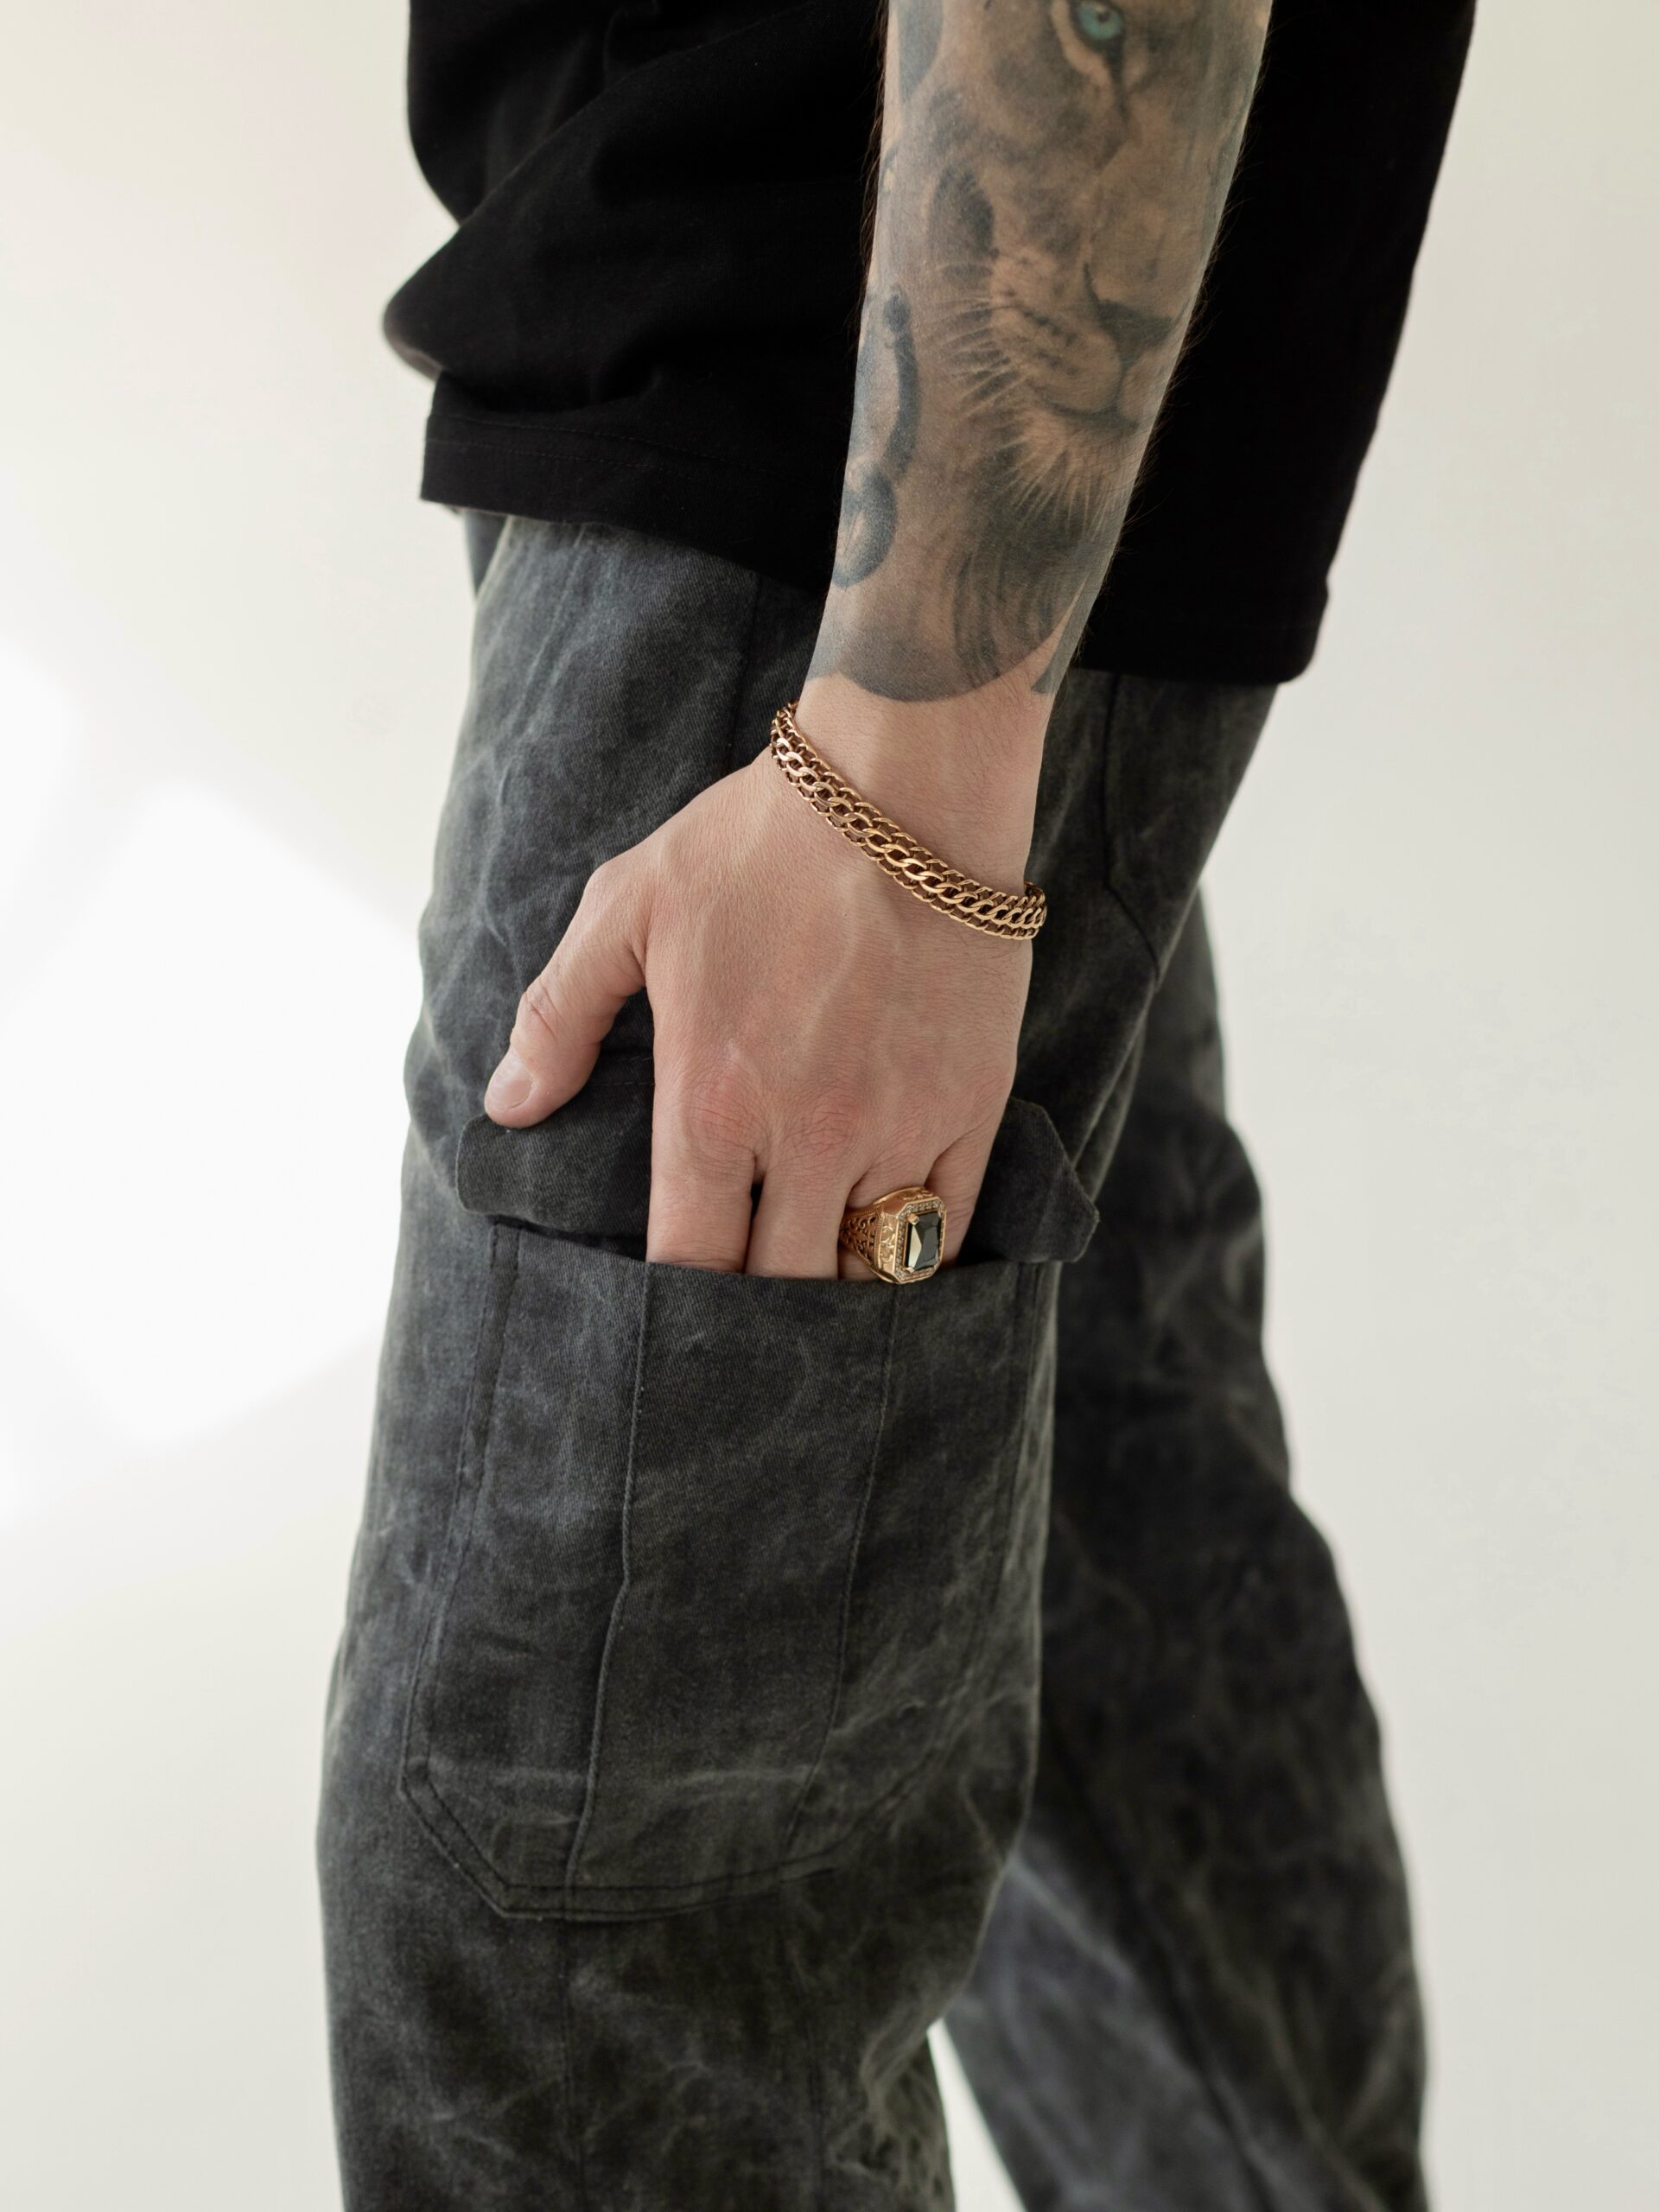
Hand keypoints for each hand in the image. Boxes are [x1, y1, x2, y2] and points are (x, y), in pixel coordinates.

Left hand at [481, 688, 1040, 1277]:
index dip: (676, 1305)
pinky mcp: (973, 1107)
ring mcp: (899, 1129)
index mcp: (713, 1105)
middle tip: (743, 1307)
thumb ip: (560, 1016)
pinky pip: (946, 1225)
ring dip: (834, 1283)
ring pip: (868, 1269)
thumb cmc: (756, 844)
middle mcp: (808, 1138)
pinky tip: (888, 1237)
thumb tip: (507, 1108)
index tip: (670, 1311)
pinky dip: (914, 1247)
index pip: (689, 1264)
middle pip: (781, 1289)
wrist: (906, 788)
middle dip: (756, 1312)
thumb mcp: (628, 909)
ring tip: (813, 1276)